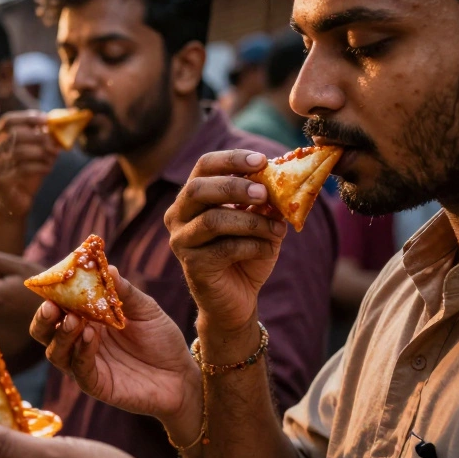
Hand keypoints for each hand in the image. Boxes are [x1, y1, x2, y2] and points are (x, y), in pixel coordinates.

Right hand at [0, 111, 58, 218]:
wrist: (14, 204)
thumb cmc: (24, 175)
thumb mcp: (32, 153)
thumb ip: (40, 138)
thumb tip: (56, 125)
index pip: (8, 121)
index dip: (27, 118)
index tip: (47, 120)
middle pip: (13, 134)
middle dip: (37, 136)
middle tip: (54, 142)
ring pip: (18, 152)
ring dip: (41, 152)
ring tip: (53, 157)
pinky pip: (22, 169)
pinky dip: (39, 167)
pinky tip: (48, 169)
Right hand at [29, 266, 200, 436]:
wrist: (181, 375)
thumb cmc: (161, 339)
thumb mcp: (146, 309)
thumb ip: (124, 292)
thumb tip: (108, 266)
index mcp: (86, 320)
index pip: (57, 307)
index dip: (50, 296)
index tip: (51, 283)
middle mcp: (79, 341)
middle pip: (44, 332)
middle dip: (43, 319)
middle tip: (51, 306)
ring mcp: (85, 364)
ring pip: (56, 352)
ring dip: (61, 334)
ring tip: (73, 319)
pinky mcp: (95, 384)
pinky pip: (79, 369)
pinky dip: (81, 352)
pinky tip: (91, 336)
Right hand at [164, 150, 285, 339]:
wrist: (239, 298)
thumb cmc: (246, 253)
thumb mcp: (259, 220)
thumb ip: (263, 200)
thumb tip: (280, 177)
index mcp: (193, 197)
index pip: (203, 166)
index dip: (231, 159)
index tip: (262, 161)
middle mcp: (178, 215)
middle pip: (198, 189)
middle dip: (235, 187)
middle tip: (265, 193)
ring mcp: (181, 241)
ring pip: (212, 220)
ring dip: (251, 221)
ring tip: (277, 228)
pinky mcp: (191, 265)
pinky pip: (225, 248)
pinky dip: (254, 246)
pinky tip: (270, 250)